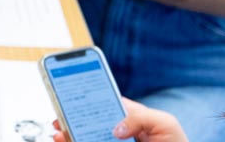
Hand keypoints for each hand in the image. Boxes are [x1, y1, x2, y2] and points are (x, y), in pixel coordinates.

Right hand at [51, 99, 187, 141]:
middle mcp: (115, 131)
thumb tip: (116, 126)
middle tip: (59, 114)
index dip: (87, 95)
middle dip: (70, 114)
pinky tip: (66, 140)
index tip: (71, 88)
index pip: (103, 102)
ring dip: (67, 133)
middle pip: (87, 120)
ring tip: (60, 131)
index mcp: (128, 116)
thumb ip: (141, 117)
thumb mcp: (165, 123)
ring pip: (82, 136)